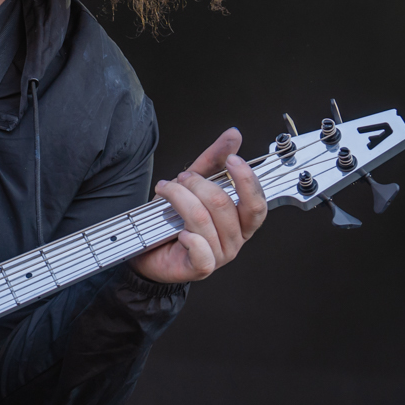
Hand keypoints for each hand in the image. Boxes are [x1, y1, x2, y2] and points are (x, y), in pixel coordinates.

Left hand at [128, 128, 265, 285]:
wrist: (149, 248)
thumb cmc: (174, 218)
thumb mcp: (195, 183)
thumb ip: (215, 160)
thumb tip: (233, 136)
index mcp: (240, 220)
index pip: (256, 203)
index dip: (246, 180)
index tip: (232, 160)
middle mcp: (235, 239)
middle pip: (224, 206)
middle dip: (197, 184)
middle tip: (181, 178)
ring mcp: (219, 255)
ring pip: (203, 220)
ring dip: (179, 199)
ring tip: (166, 191)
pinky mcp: (201, 268)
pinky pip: (202, 252)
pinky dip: (190, 238)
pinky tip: (179, 232)